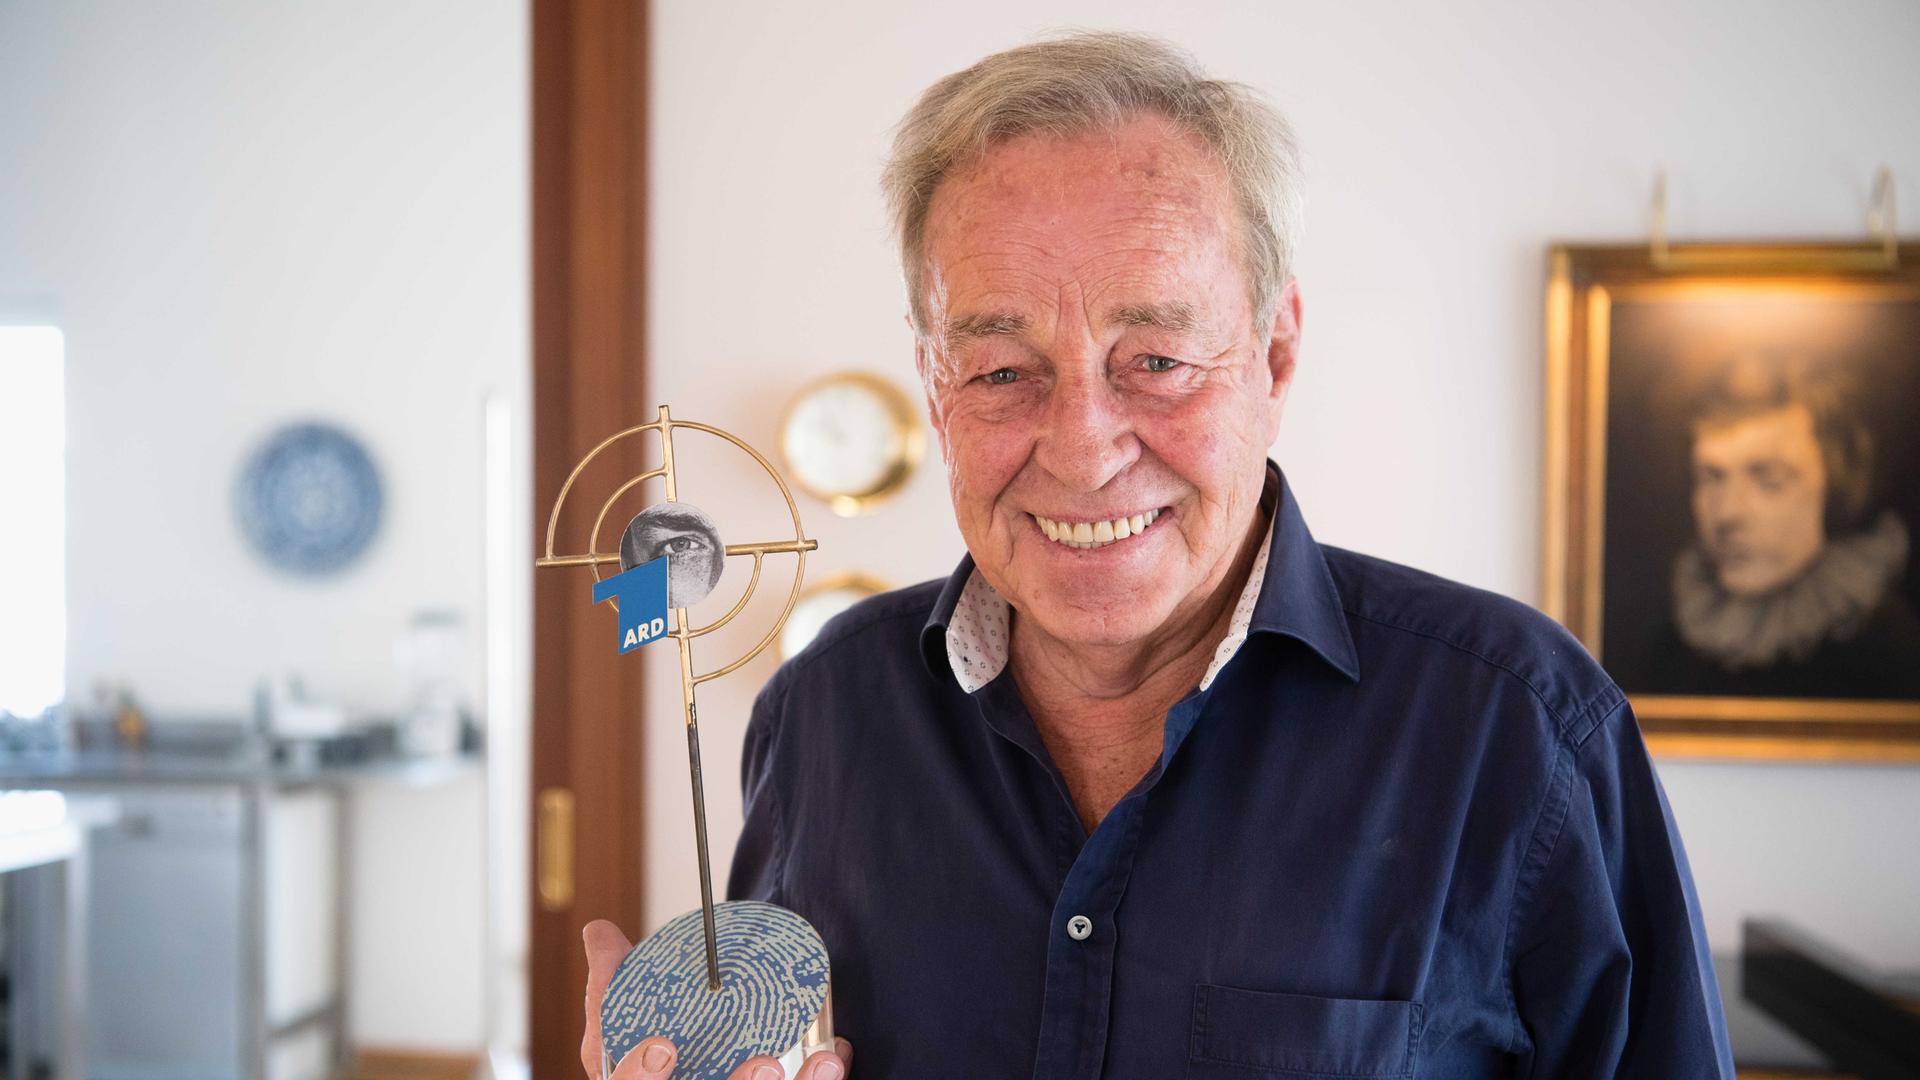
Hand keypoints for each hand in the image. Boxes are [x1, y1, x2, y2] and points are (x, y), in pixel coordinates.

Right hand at [584, 920, 852, 1079]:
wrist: (680, 1075)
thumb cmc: (650, 1068)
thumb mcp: (618, 1034)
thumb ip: (612, 985)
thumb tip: (599, 930)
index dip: (643, 1075)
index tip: (662, 1046)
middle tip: (766, 1063)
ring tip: (823, 1060)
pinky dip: (819, 1079)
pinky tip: (834, 1055)